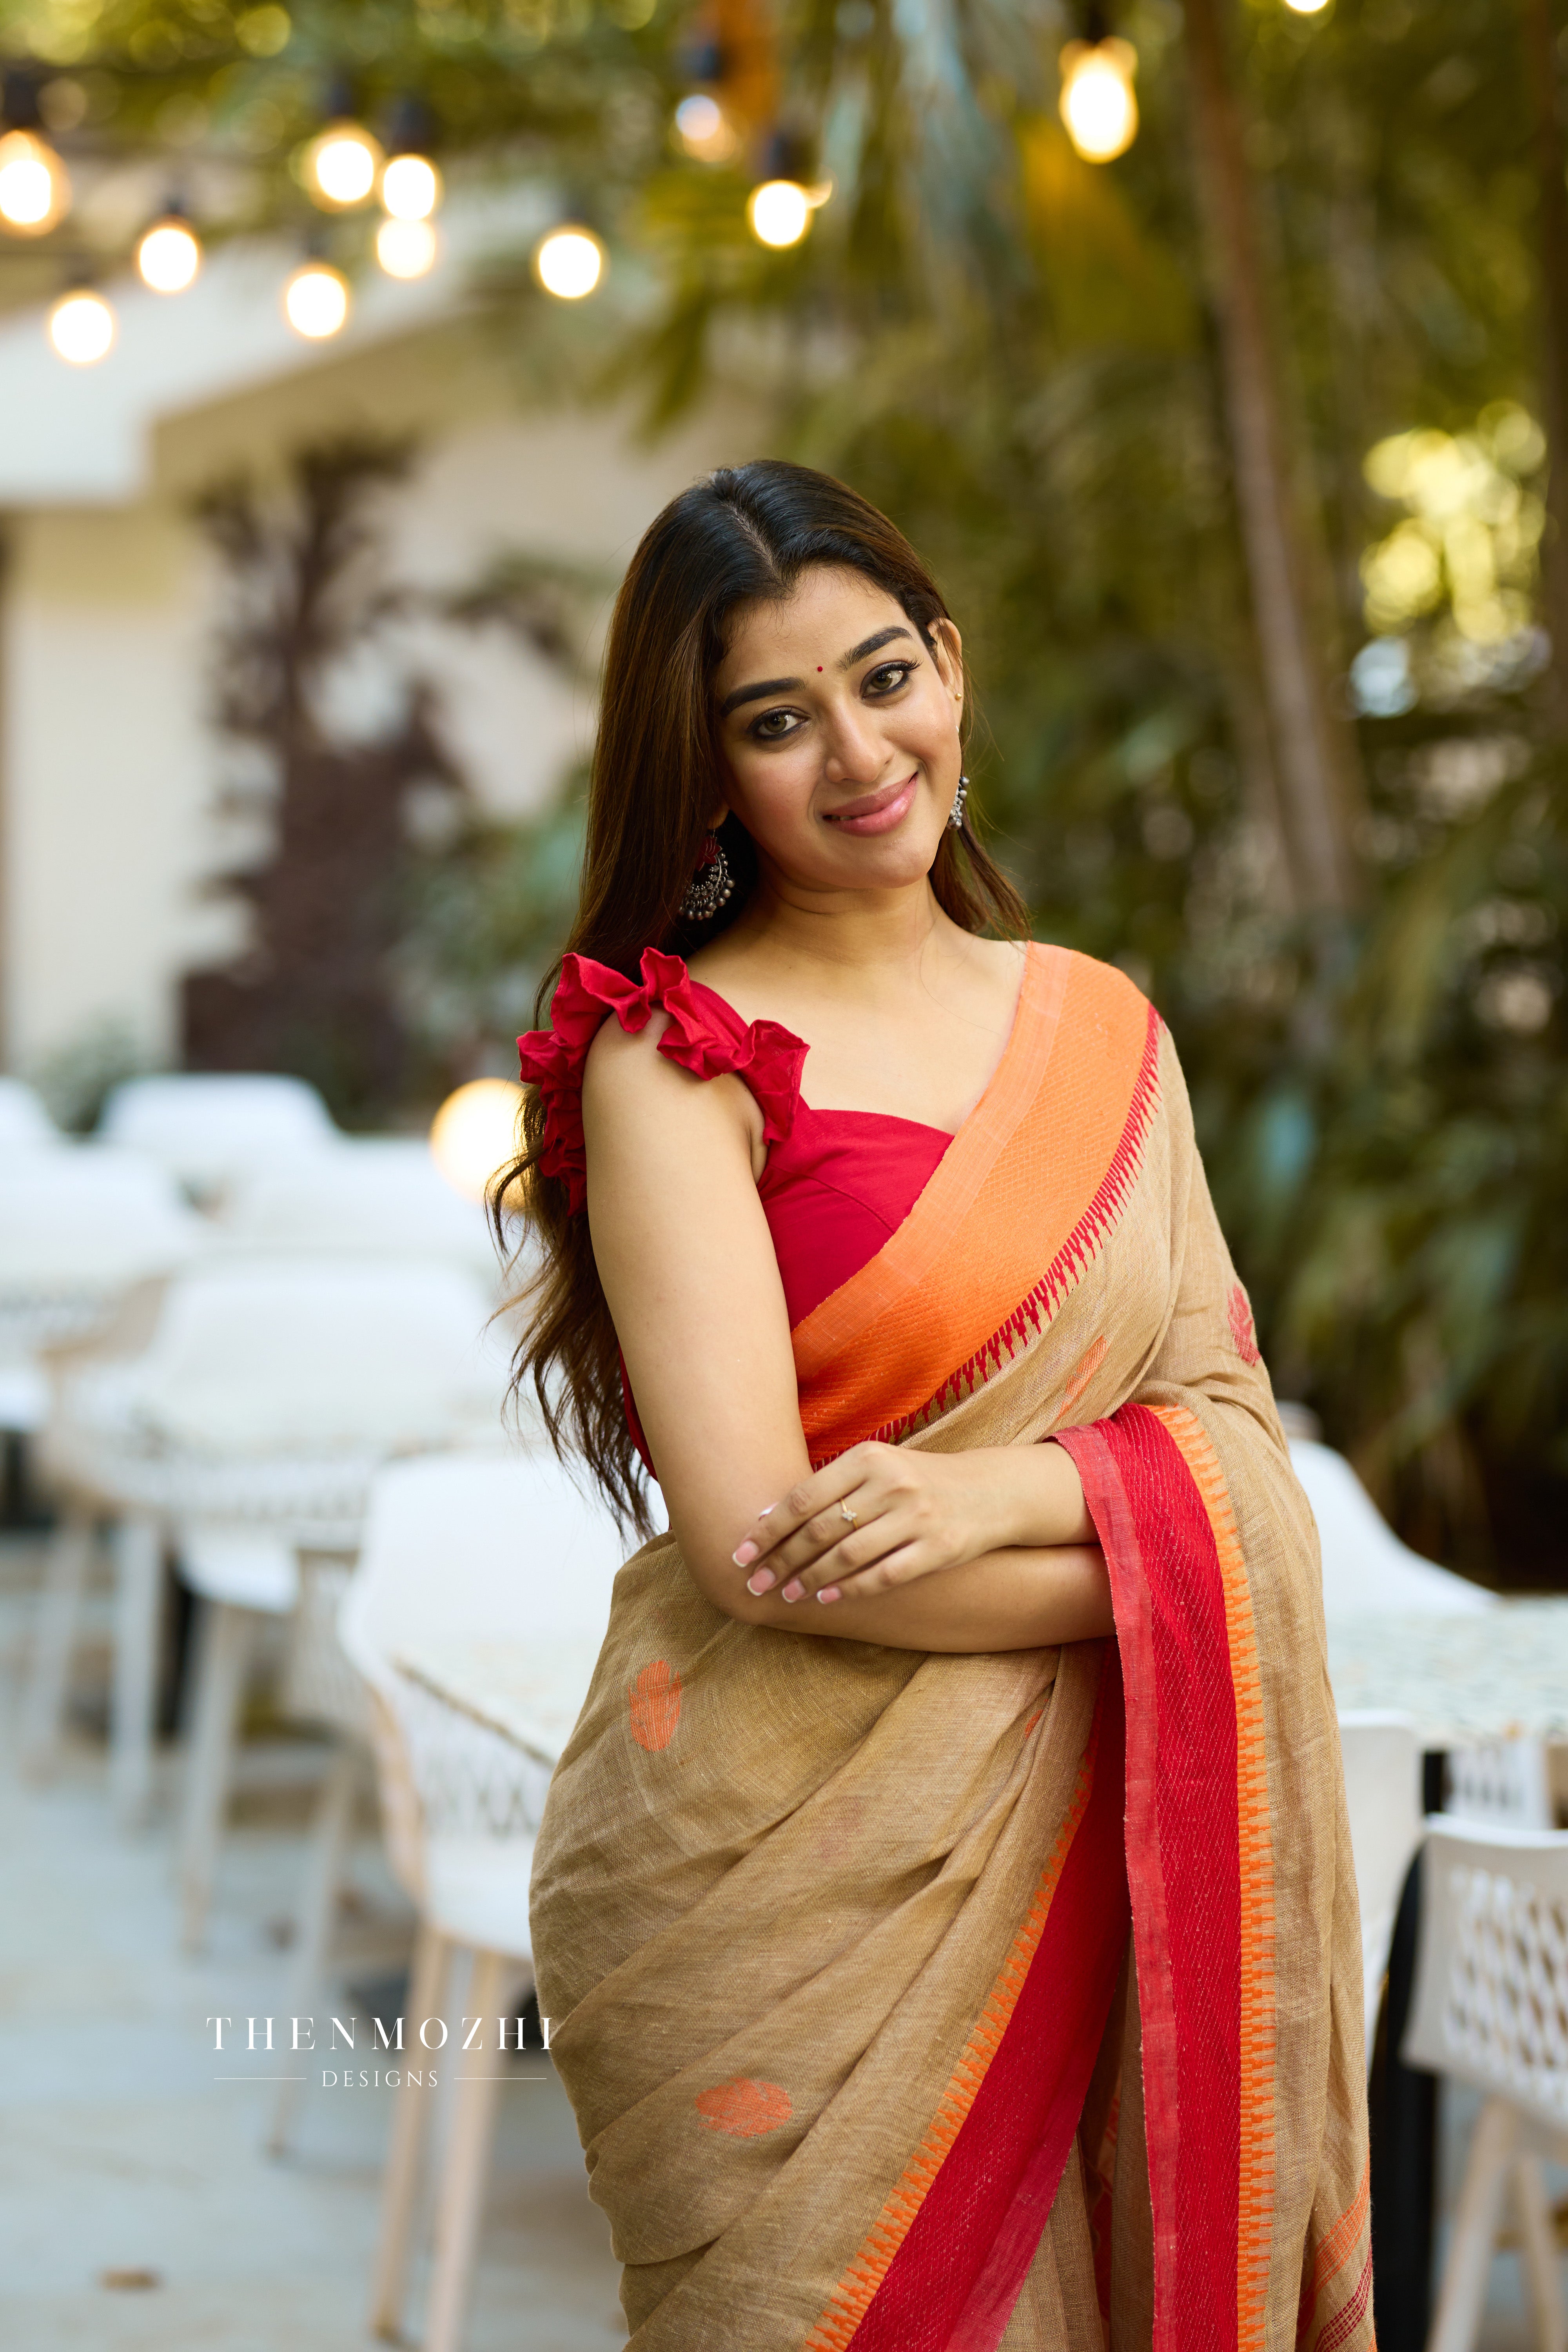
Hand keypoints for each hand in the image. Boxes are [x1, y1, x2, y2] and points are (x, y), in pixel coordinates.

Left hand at [730, 1442, 1037, 1607]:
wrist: (989, 1491)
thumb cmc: (916, 1480)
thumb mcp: (875, 1469)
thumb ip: (828, 1489)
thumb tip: (765, 1518)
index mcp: (869, 1457)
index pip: (804, 1497)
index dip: (767, 1530)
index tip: (739, 1553)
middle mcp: (892, 1484)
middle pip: (820, 1530)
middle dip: (781, 1561)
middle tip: (754, 1584)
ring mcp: (917, 1517)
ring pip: (848, 1556)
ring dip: (810, 1579)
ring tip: (786, 1594)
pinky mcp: (938, 1548)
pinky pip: (884, 1575)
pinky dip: (850, 1589)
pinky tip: (826, 1598)